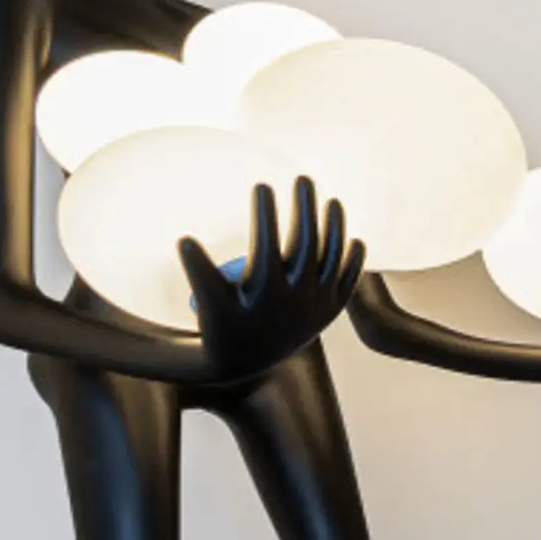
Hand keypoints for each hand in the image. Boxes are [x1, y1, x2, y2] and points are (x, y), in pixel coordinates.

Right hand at [178, 177, 362, 380]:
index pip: (268, 243)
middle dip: (305, 208)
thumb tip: (185, 239)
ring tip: (333, 200)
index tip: (262, 184)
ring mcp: (318, 305)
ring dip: (335, 228)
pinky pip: (346, 284)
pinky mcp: (330, 313)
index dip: (265, 214)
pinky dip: (352, 263)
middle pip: (307, 244)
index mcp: (266, 292)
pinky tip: (356, 241)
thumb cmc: (220, 325)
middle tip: (303, 177)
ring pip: (333, 260)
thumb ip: (199, 272)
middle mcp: (298, 298)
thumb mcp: (207, 303)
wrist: (246, 362)